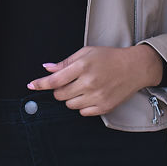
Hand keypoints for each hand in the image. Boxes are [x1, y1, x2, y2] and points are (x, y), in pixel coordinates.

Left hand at [26, 45, 163, 116]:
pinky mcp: (104, 107)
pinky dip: (82, 106)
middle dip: (60, 90)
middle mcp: (89, 82)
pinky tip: (91, 95)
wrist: (135, 67)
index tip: (31, 85)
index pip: (55, 80)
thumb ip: (66, 62)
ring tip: (83, 87)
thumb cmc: (110, 57)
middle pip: (60, 95)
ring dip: (71, 98)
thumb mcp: (87, 52)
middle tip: (70, 82)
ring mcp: (97, 96)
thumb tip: (47, 69)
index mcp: (83, 66)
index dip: (40, 84)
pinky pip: (83, 113)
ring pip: (70, 105)